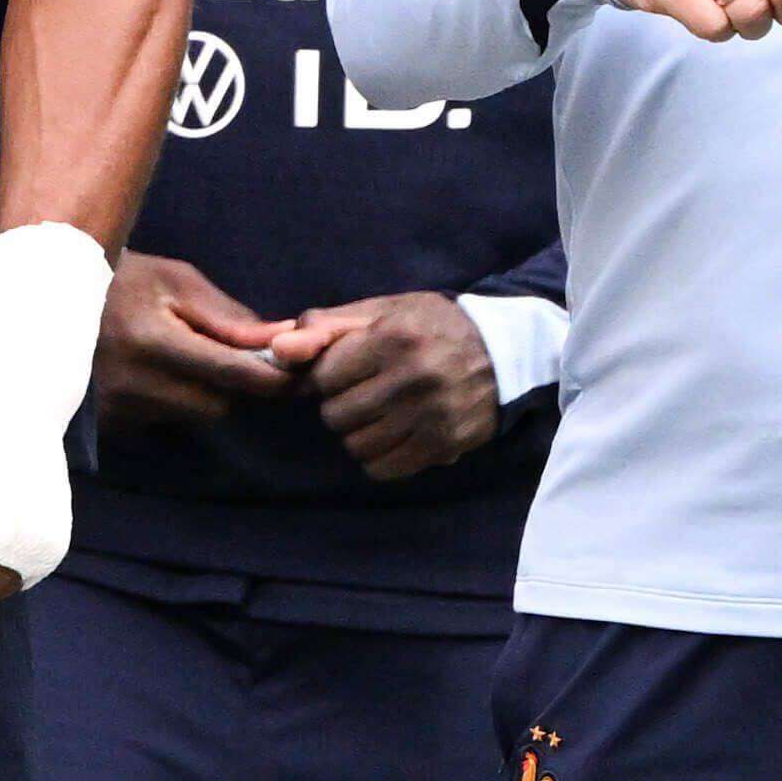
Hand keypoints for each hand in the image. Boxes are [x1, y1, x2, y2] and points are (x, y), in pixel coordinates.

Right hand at [94, 246, 289, 427]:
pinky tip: (148, 374)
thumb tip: (278, 340)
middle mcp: (133, 384)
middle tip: (220, 355)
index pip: (229, 373)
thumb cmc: (120, 280)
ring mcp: (117, 410)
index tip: (294, 375)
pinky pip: (161, 423)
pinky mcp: (108, 425)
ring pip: (190, 416)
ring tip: (175, 358)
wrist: (47, 298)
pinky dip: (168, 403)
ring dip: (198, 394)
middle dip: (229, 386)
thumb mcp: (175, 281)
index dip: (269, 378)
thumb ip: (227, 315)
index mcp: (152, 341)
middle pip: (216, 406)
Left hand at [291, 291, 509, 479]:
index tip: (347, 370)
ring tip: (381, 414)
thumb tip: (275, 349)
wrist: (506, 350)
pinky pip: (384, 468)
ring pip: (356, 445)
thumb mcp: (381, 311)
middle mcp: (413, 378)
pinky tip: (394, 435)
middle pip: (336, 415)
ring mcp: (432, 415)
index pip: (323, 378)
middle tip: (366, 392)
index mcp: (393, 337)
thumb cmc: (432, 326)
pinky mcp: (445, 445)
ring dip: (359, 433)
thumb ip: (325, 327)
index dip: (327, 376)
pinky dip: (379, 457)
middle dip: (341, 405)